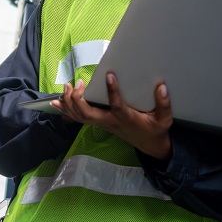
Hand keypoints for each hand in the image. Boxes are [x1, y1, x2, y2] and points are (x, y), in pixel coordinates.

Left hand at [51, 72, 172, 160]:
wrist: (150, 146)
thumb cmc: (156, 130)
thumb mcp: (164, 119)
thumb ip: (164, 104)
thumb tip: (161, 86)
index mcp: (126, 118)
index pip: (116, 106)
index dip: (112, 91)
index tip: (109, 75)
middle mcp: (110, 122)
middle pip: (87, 114)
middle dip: (77, 99)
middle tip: (77, 83)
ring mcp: (103, 124)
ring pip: (79, 117)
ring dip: (69, 102)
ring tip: (66, 86)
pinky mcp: (99, 123)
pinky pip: (78, 118)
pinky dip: (66, 110)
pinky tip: (56, 101)